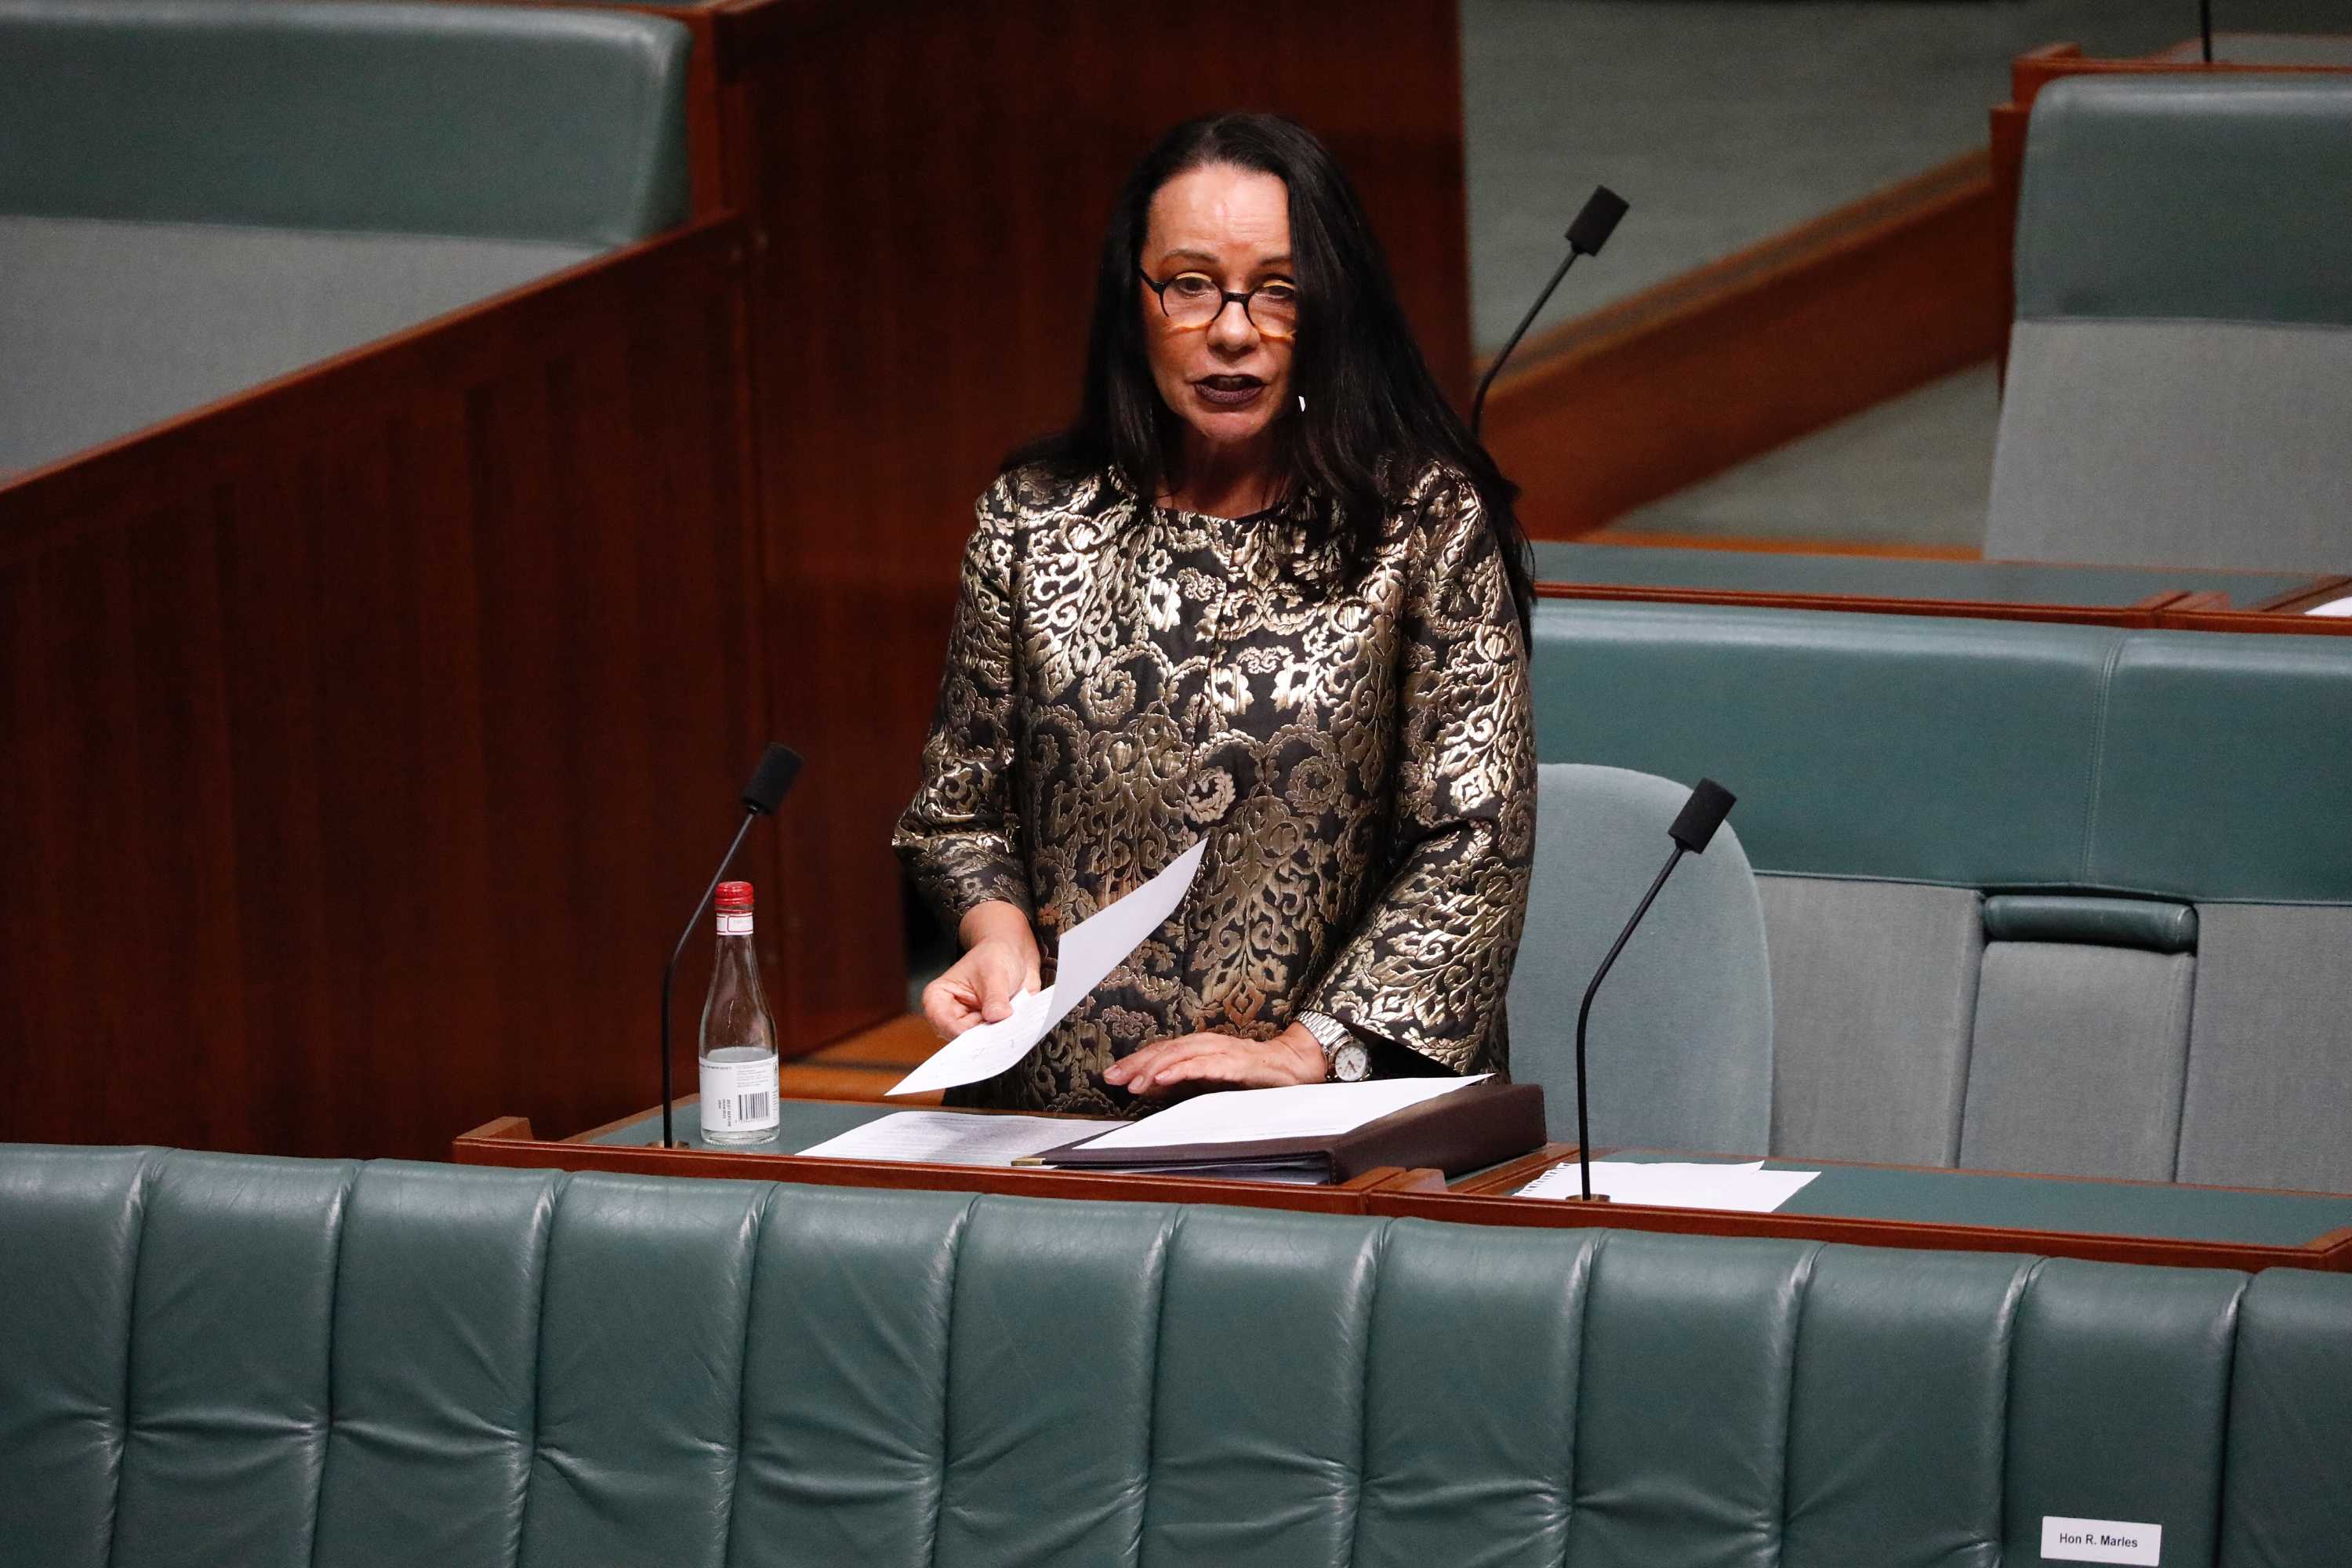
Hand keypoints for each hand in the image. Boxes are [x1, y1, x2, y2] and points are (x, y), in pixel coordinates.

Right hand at [922, 901, 1042, 1038]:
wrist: (1014, 952)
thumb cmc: (995, 954)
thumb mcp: (994, 971)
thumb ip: (995, 996)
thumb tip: (997, 1017)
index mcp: (939, 997)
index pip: (943, 1023)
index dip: (961, 1032)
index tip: (981, 1036)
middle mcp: (952, 1014)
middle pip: (961, 1039)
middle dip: (982, 1038)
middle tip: (1000, 1032)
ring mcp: (972, 1024)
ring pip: (980, 1043)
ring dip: (997, 1038)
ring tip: (1010, 1025)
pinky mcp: (989, 1028)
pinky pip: (997, 1041)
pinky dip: (1008, 1036)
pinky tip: (1017, 1027)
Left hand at [1104, 1023, 1326, 1095]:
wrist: (1296, 1068)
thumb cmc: (1255, 1074)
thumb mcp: (1212, 1080)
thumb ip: (1183, 1081)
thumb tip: (1149, 1086)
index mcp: (1202, 1048)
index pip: (1163, 1052)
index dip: (1137, 1061)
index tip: (1111, 1074)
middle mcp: (1210, 1045)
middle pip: (1168, 1049)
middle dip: (1138, 1063)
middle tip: (1113, 1076)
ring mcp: (1225, 1052)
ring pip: (1184, 1054)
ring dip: (1156, 1067)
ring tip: (1135, 1081)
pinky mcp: (1240, 1064)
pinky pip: (1207, 1066)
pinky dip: (1183, 1070)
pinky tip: (1165, 1078)